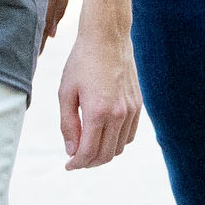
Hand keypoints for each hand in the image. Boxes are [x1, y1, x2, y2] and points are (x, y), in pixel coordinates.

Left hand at [58, 27, 141, 167]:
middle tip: (76, 160)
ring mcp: (131, 110)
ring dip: (104, 154)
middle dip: (89, 162)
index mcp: (98, 112)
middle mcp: (118, 114)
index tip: (68, 165)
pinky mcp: (138, 105)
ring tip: (89, 149)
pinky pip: (130, 134)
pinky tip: (104, 136)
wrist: (108, 39)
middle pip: (106, 155)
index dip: (76, 163)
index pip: (89, 152)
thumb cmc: (81, 63)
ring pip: (120, 147)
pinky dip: (117, 142)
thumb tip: (71, 150)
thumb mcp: (66, 93)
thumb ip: (68, 124)